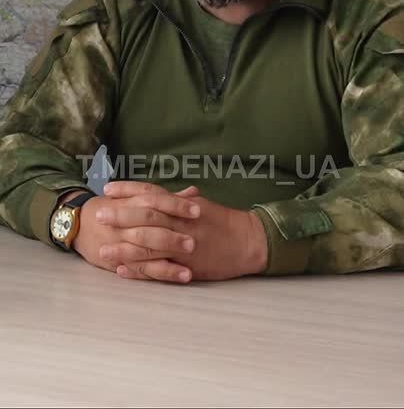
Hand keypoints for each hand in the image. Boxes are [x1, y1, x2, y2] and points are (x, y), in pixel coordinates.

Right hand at [72, 182, 200, 281]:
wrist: (80, 223)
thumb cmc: (114, 208)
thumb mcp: (136, 198)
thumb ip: (166, 197)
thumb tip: (194, 193)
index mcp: (132, 202)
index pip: (155, 200)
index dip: (176, 204)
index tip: (198, 209)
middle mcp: (126, 222)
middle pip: (150, 226)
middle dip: (172, 234)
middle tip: (195, 241)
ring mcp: (121, 243)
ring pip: (145, 251)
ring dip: (168, 260)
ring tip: (190, 266)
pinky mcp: (119, 262)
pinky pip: (141, 269)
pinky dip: (160, 273)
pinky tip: (179, 277)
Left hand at [102, 186, 267, 281]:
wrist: (248, 242)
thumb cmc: (225, 222)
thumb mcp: (202, 205)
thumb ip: (180, 201)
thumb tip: (165, 194)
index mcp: (183, 205)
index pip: (151, 193)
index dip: (128, 190)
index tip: (109, 189)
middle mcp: (181, 223)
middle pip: (145, 217)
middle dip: (120, 216)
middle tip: (98, 215)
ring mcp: (183, 245)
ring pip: (148, 245)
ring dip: (123, 247)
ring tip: (102, 249)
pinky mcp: (187, 266)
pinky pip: (158, 268)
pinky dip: (139, 270)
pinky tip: (122, 271)